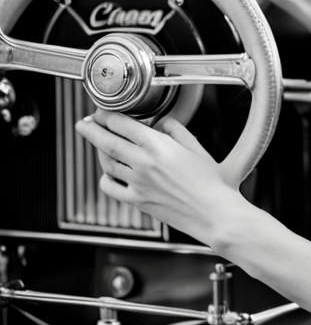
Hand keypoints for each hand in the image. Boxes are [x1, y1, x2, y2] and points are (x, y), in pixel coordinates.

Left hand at [74, 109, 238, 244]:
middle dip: (91, 129)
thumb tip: (159, 123)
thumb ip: (175, 129)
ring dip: (98, 151)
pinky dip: (105, 176)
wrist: (213, 212)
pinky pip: (110, 186)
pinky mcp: (136, 200)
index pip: (123, 125)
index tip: (102, 112)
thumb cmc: (210, 182)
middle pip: (107, 142)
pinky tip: (109, 172)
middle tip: (83, 123)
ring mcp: (137, 183)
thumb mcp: (196, 147)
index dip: (107, 116)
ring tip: (99, 144)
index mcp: (159, 146)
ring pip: (107, 163)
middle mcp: (144, 163)